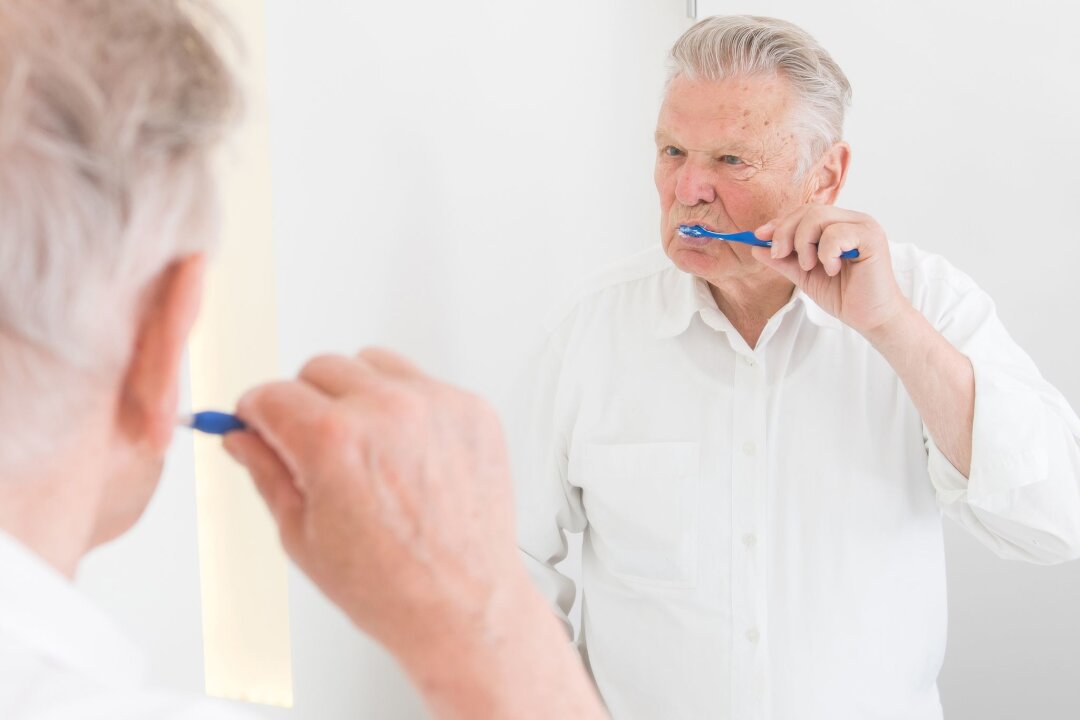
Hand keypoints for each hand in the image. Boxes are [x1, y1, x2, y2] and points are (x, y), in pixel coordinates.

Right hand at [222, 348, 529, 658]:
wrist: (463, 606)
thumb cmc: (389, 586)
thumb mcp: (302, 535)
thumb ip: (266, 472)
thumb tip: (242, 437)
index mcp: (333, 440)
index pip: (270, 394)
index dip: (257, 414)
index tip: (259, 424)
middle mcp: (387, 410)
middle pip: (320, 369)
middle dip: (306, 403)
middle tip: (315, 448)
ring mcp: (436, 405)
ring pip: (373, 364)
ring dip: (358, 394)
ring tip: (367, 449)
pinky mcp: (472, 410)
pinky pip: (423, 384)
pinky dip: (408, 407)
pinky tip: (408, 455)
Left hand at [752, 205, 908, 335]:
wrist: (869, 318)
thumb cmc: (843, 295)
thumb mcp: (804, 276)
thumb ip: (784, 260)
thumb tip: (756, 247)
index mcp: (838, 225)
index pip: (804, 212)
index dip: (779, 223)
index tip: (758, 237)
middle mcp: (852, 220)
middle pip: (808, 211)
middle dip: (785, 233)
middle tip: (780, 255)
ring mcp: (863, 226)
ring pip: (818, 218)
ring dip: (804, 245)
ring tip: (811, 266)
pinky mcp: (871, 238)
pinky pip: (836, 234)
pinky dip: (826, 253)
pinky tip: (833, 269)